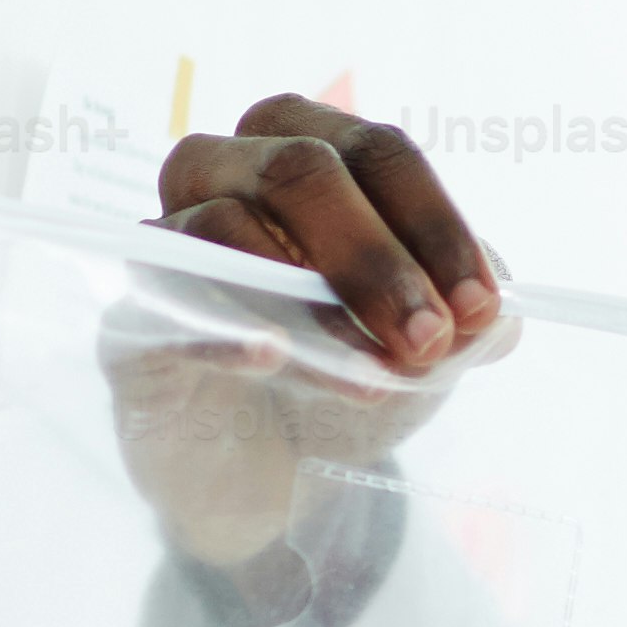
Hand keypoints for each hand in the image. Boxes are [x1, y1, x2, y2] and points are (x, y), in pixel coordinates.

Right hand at [103, 95, 512, 568]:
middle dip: (376, 257)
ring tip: (374, 375)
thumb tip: (497, 315)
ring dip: (316, 305)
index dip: (434, 224)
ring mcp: (166, 241)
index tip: (481, 307)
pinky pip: (164, 300)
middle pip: (299, 169)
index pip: (374, 153)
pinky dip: (225, 327)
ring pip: (228, 227)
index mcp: (305, 150)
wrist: (269, 476)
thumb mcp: (422, 348)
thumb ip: (463, 320)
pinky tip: (275, 356)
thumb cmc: (344, 375)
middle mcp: (223, 171)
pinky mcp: (128, 317)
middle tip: (431, 339)